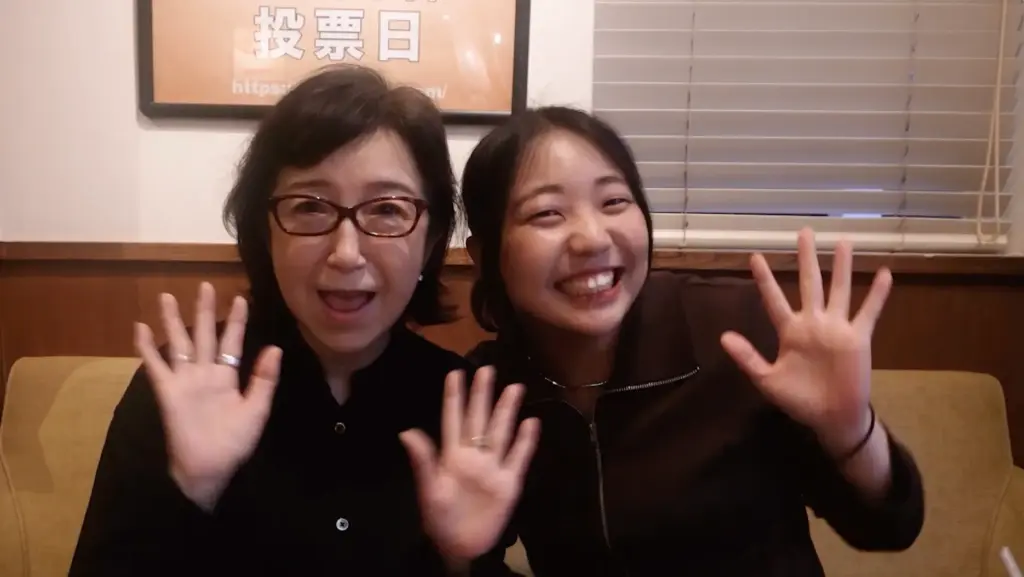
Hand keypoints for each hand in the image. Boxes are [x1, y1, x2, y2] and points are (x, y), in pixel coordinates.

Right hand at [135, 282, 281, 510]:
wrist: (210, 467)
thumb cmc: (235, 442)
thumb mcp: (257, 409)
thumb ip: (264, 379)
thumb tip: (276, 348)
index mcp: (228, 377)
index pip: (232, 342)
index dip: (237, 321)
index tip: (241, 298)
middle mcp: (205, 373)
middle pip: (204, 334)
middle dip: (204, 310)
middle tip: (205, 285)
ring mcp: (185, 380)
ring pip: (179, 343)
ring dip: (173, 320)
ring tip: (167, 296)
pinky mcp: (168, 391)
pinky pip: (156, 366)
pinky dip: (146, 347)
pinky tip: (140, 327)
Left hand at [400, 367, 539, 564]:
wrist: (460, 547)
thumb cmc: (439, 518)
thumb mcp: (429, 489)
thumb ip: (423, 460)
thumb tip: (407, 431)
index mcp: (452, 456)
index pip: (454, 419)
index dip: (455, 397)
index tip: (455, 372)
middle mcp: (474, 456)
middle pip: (480, 420)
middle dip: (483, 395)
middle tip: (487, 369)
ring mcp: (493, 468)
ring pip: (501, 433)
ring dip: (507, 411)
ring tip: (514, 387)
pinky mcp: (509, 483)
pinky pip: (519, 457)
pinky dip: (526, 440)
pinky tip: (532, 422)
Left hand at [720, 228, 891, 454]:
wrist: (831, 417)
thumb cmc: (799, 399)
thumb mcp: (768, 380)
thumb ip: (748, 357)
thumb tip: (723, 337)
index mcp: (789, 331)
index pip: (774, 299)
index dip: (765, 279)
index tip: (754, 256)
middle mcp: (813, 323)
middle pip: (809, 283)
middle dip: (806, 258)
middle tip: (804, 231)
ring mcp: (837, 328)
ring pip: (839, 289)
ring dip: (841, 266)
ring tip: (843, 241)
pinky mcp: (858, 338)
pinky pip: (868, 312)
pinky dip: (876, 294)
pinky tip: (883, 272)